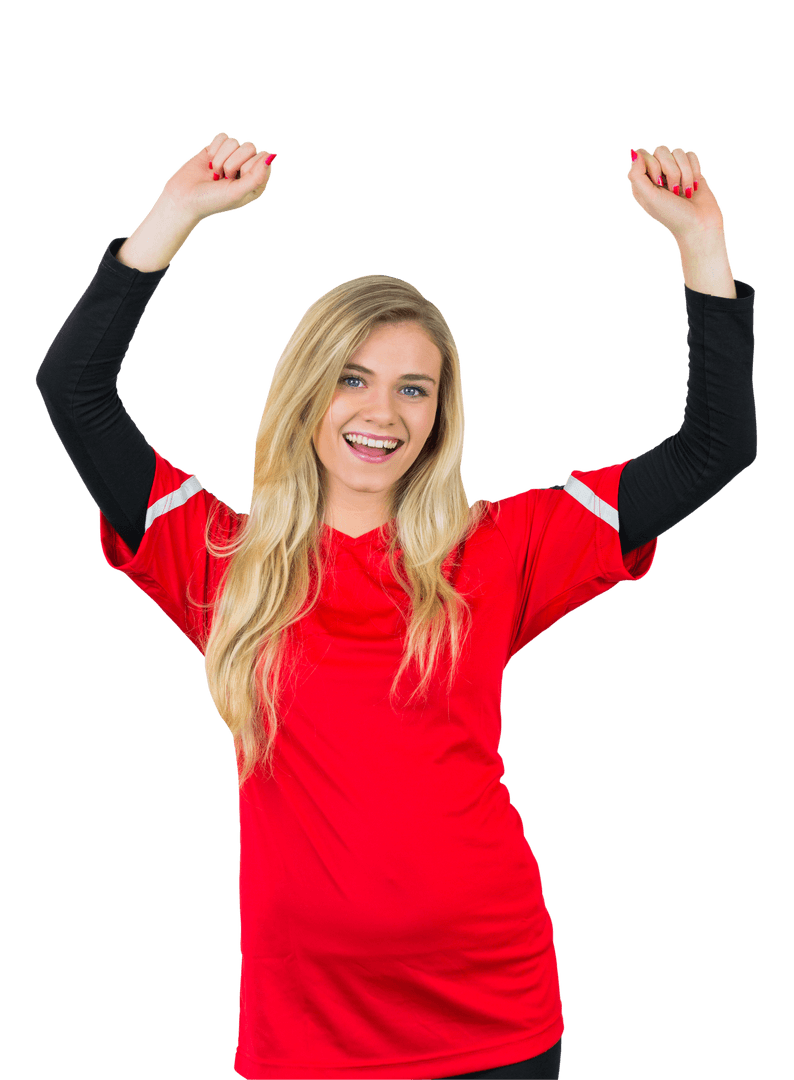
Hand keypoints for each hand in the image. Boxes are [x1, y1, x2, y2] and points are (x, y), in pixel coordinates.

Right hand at [160, 130, 276, 224]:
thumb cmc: (212, 200)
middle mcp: (246, 168)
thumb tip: (272, 155)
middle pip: (249, 147)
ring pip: (234, 142)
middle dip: (232, 163)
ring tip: (215, 174)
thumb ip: (256, 176)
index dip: (247, 167)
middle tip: (224, 178)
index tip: (235, 179)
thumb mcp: (237, 192)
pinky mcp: (217, 150)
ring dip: (220, 159)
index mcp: (256, 181)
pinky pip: (222, 137)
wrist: (183, 198)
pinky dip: (214, 150)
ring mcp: (231, 158)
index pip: (262, 158)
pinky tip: (208, 164)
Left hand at [626, 145, 725, 244]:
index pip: (642, 154)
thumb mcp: (649, 198)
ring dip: (685, 172)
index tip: (659, 184)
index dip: (653, 165)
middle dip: (671, 170)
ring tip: (685, 191)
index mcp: (643, 181)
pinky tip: (694, 186)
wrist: (699, 225)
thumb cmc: (672, 215)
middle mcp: (657, 174)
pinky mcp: (691, 170)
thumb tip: (635, 152)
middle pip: (661, 150)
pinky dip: (694, 170)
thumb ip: (637, 176)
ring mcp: (674, 171)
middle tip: (674, 190)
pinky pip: (691, 155)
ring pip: (678, 152)